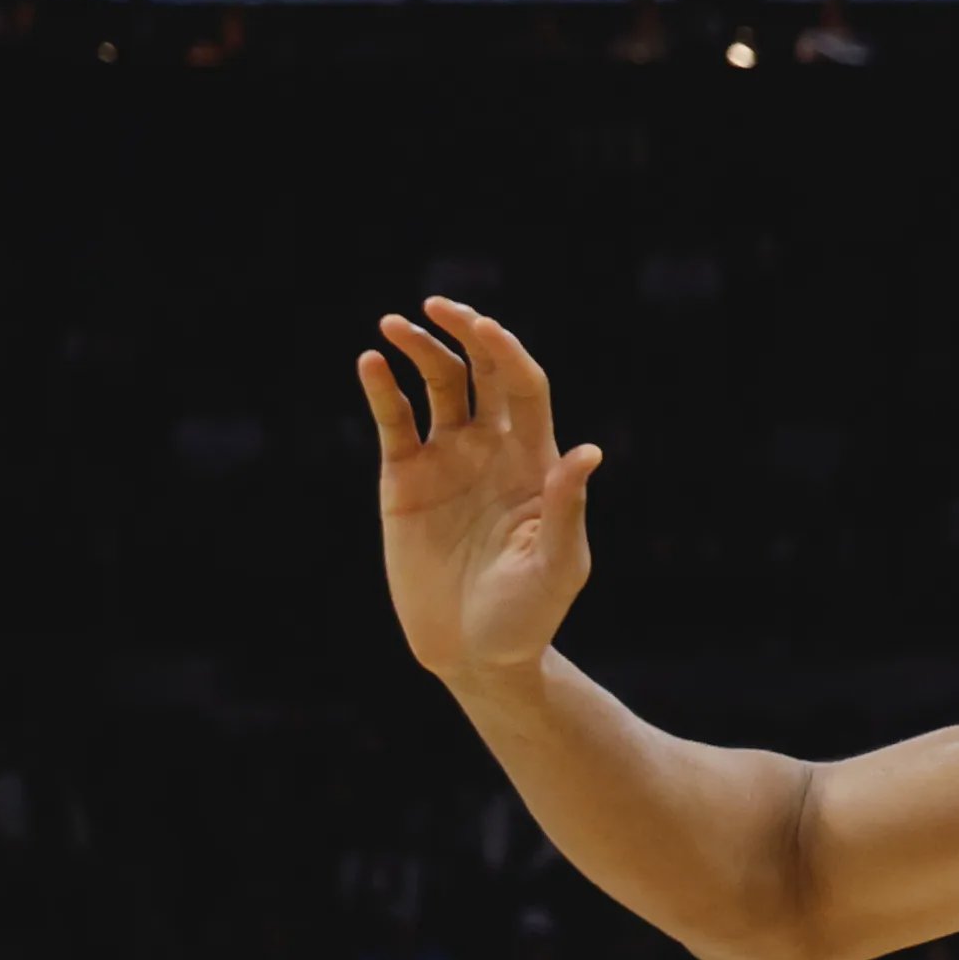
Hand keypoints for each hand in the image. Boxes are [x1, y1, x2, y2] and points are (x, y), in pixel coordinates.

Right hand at [359, 299, 599, 692]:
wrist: (475, 653)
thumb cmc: (528, 616)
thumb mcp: (556, 566)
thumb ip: (565, 508)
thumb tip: (588, 451)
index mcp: (535, 463)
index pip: (525, 388)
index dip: (506, 353)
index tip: (483, 327)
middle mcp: (491, 450)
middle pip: (480, 373)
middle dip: (463, 333)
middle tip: (438, 306)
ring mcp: (447, 460)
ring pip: (435, 386)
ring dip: (418, 350)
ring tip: (393, 326)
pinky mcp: (405, 479)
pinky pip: (394, 421)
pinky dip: (381, 389)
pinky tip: (370, 363)